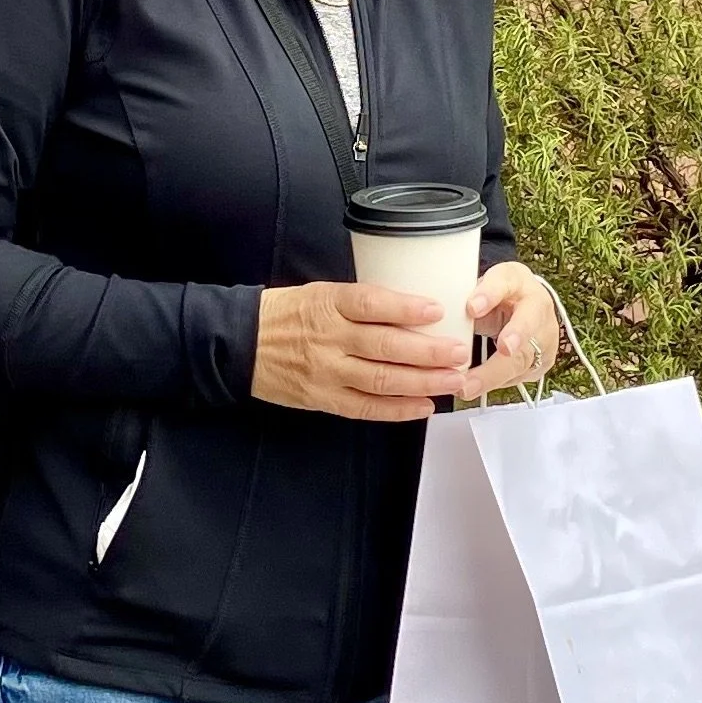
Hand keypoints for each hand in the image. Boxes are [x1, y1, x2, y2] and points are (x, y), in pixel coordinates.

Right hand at [251, 281, 470, 422]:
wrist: (241, 343)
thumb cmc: (287, 314)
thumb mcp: (320, 293)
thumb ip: (360, 303)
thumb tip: (411, 309)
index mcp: (328, 303)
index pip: (370, 303)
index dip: (405, 307)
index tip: (437, 309)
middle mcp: (328, 338)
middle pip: (385, 345)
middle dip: (428, 351)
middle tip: (459, 352)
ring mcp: (325, 371)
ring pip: (381, 379)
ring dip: (422, 382)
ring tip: (452, 381)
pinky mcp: (322, 398)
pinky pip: (364, 407)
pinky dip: (396, 409)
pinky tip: (423, 406)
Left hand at [459, 262, 560, 401]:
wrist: (524, 307)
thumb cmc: (494, 296)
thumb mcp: (477, 288)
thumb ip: (461, 298)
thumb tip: (431, 317)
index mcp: (515, 280)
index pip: (504, 282)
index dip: (490, 294)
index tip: (472, 307)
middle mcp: (536, 306)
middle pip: (527, 322)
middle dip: (515, 336)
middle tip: (502, 349)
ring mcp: (544, 334)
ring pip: (523, 357)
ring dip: (494, 374)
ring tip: (467, 386)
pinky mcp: (542, 360)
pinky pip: (519, 375)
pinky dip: (493, 384)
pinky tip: (472, 389)